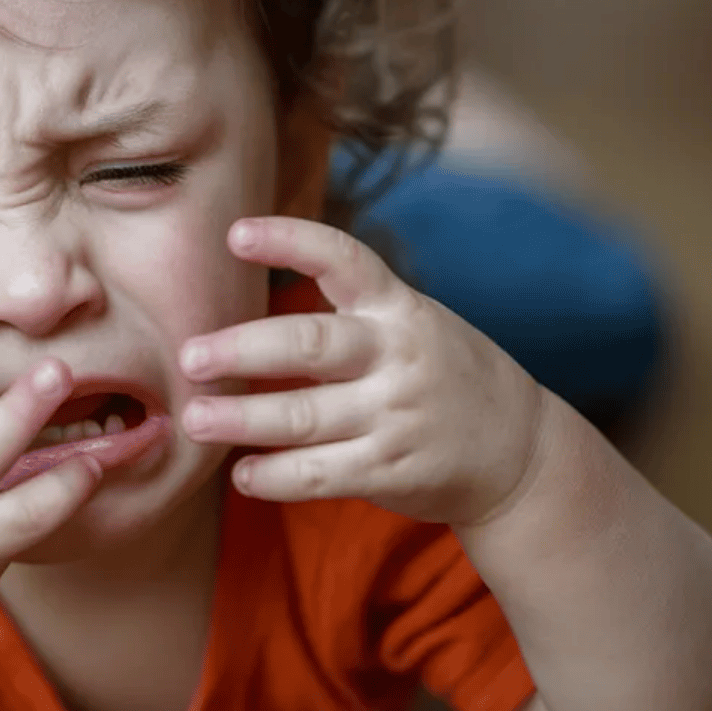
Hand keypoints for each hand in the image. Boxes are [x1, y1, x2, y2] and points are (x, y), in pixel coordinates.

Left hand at [178, 217, 549, 525]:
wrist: (523, 451)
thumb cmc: (444, 375)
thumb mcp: (414, 322)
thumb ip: (349, 312)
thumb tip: (248, 316)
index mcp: (398, 308)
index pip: (344, 259)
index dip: (290, 241)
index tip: (235, 234)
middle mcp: (397, 355)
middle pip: (309, 345)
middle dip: (242, 349)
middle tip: (188, 358)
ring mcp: (395, 415)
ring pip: (303, 416)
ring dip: (241, 420)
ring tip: (194, 420)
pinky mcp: (392, 469)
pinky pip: (320, 474)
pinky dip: (275, 477)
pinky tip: (242, 475)